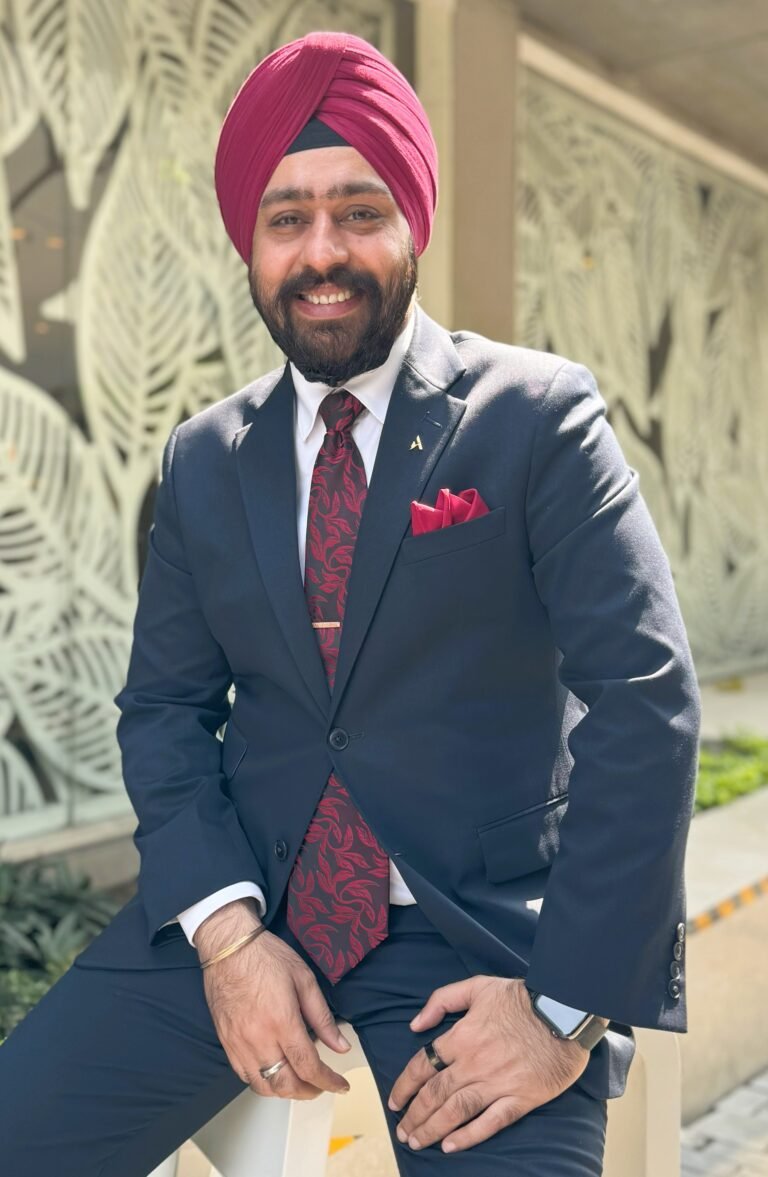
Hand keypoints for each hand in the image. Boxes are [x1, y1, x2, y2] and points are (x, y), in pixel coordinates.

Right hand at [196, 900, 350, 1100]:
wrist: (227, 947)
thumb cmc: (266, 956)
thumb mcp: (304, 979)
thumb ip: (322, 1017)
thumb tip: (340, 1046)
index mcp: (281, 1021)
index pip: (308, 1066)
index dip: (328, 1081)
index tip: (340, 1085)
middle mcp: (258, 1039)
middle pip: (285, 1084)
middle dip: (308, 1092)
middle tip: (321, 1085)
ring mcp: (238, 1044)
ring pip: (263, 1086)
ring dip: (285, 1090)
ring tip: (300, 1081)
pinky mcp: (226, 1043)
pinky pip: (244, 1075)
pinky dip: (263, 1081)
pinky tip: (274, 1070)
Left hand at [388, 976, 590, 1152]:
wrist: (564, 1010)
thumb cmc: (521, 997)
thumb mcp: (478, 986)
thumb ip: (442, 1000)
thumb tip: (415, 1024)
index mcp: (462, 1037)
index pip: (422, 1066)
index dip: (404, 1086)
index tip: (395, 1102)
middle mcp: (474, 1063)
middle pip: (435, 1094)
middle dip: (414, 1115)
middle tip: (402, 1132)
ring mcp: (497, 1083)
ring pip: (456, 1111)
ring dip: (432, 1129)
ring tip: (417, 1142)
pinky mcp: (520, 1099)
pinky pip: (490, 1122)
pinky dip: (468, 1136)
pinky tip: (450, 1146)